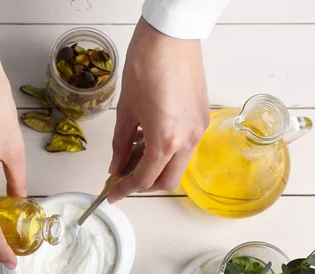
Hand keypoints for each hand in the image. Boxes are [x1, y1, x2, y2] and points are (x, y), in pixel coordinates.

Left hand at [107, 18, 209, 202]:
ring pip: (178, 165)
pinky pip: (185, 147)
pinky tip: (148, 140)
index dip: (125, 190)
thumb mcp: (126, 111)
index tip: (112, 195)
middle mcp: (187, 140)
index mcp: (166, 140)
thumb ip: (120, 144)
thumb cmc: (145, 67)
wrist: (170, 37)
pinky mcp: (202, 119)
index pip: (145, 179)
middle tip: (123, 178)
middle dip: (144, 185)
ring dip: (156, 168)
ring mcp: (198, 130)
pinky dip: (167, 152)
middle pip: (167, 181)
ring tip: (132, 156)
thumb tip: (116, 166)